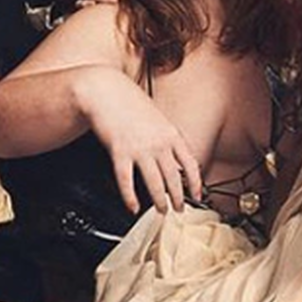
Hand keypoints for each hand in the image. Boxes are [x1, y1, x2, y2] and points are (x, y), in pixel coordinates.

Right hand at [83, 74, 202, 213]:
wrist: (105, 92)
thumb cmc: (128, 102)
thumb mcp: (156, 117)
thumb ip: (165, 137)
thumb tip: (171, 156)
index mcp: (171, 134)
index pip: (190, 164)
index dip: (195, 183)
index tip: (196, 194)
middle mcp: (159, 143)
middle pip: (173, 178)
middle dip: (178, 198)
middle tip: (178, 209)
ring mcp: (140, 149)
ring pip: (154, 183)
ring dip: (159, 200)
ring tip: (161, 210)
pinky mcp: (120, 153)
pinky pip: (127, 181)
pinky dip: (130, 197)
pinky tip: (133, 206)